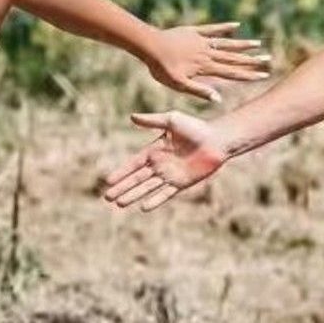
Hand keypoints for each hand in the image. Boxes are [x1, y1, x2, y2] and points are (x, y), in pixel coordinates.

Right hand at [102, 111, 227, 210]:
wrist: (217, 140)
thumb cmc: (195, 127)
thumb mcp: (172, 121)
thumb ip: (152, 121)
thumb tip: (132, 117)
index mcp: (155, 150)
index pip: (134, 164)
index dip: (121, 172)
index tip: (108, 181)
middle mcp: (160, 164)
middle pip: (137, 179)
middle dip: (122, 187)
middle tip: (107, 197)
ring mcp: (170, 175)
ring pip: (147, 188)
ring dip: (133, 195)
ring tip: (119, 203)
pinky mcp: (181, 183)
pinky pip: (165, 193)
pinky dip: (154, 200)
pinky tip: (143, 207)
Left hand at [143, 22, 269, 101]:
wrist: (150, 45)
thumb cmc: (161, 68)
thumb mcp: (178, 84)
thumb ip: (198, 91)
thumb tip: (217, 99)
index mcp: (205, 68)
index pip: (231, 72)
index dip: (248, 74)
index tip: (263, 75)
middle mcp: (208, 53)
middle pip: (234, 57)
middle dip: (252, 60)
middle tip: (268, 59)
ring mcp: (203, 41)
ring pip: (227, 43)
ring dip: (243, 44)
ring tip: (258, 44)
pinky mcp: (195, 31)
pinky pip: (214, 28)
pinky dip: (225, 27)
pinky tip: (237, 25)